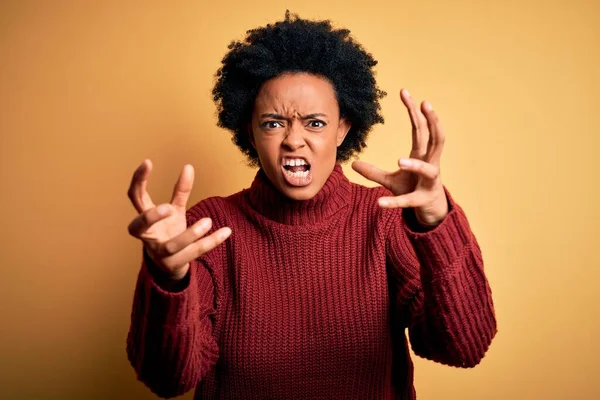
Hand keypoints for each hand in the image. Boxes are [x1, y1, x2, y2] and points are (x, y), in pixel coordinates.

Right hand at [127, 160, 231, 280]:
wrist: (171, 265)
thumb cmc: (169, 232)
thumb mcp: (175, 211)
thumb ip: (180, 191)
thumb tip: (189, 166)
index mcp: (145, 220)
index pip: (135, 197)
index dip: (139, 180)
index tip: (148, 162)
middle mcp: (148, 237)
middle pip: (138, 227)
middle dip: (151, 218)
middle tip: (169, 207)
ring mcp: (161, 253)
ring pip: (172, 245)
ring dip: (190, 233)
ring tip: (208, 221)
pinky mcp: (176, 264)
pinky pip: (194, 253)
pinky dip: (211, 242)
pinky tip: (227, 231)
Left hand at [352, 89, 447, 225]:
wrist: (430, 211)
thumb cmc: (413, 188)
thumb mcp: (391, 180)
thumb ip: (373, 171)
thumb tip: (353, 164)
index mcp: (422, 155)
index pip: (420, 128)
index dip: (414, 110)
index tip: (405, 92)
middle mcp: (430, 164)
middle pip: (435, 139)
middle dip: (431, 120)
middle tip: (425, 103)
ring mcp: (429, 182)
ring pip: (427, 170)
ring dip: (415, 166)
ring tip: (399, 161)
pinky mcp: (422, 200)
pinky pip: (408, 200)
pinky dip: (395, 202)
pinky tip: (380, 203)